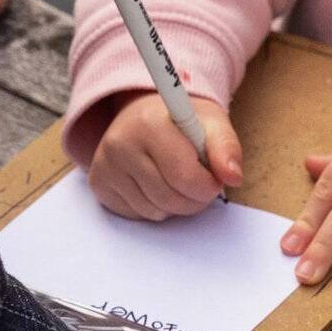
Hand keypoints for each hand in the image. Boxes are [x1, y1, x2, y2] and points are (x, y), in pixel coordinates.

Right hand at [89, 90, 241, 219]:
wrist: (144, 115)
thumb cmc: (181, 122)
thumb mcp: (211, 123)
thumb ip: (226, 147)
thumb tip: (233, 177)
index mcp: (149, 123)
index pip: (185, 177)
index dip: (208, 186)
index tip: (214, 179)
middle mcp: (120, 143)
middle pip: (170, 199)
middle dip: (194, 199)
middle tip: (199, 182)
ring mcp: (105, 165)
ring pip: (155, 212)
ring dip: (175, 206)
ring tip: (176, 180)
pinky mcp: (99, 184)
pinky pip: (138, 215)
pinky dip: (155, 207)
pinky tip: (155, 184)